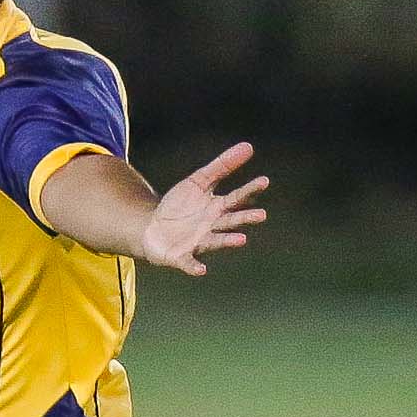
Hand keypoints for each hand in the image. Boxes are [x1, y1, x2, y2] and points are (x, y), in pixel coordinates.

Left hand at [141, 142, 268, 276]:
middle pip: (231, 221)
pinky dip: (195, 266)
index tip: (264, 181)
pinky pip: (189, 262)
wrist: (152, 228)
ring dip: (229, 241)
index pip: (237, 197)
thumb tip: (248, 146)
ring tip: (241, 240)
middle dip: (245, 218)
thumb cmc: (180, 205)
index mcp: (218, 207)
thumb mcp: (198, 181)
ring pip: (216, 241)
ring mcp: (199, 242)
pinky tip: (201, 270)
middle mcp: (213, 226)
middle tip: (261, 215)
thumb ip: (221, 166)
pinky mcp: (182, 256)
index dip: (249, 190)